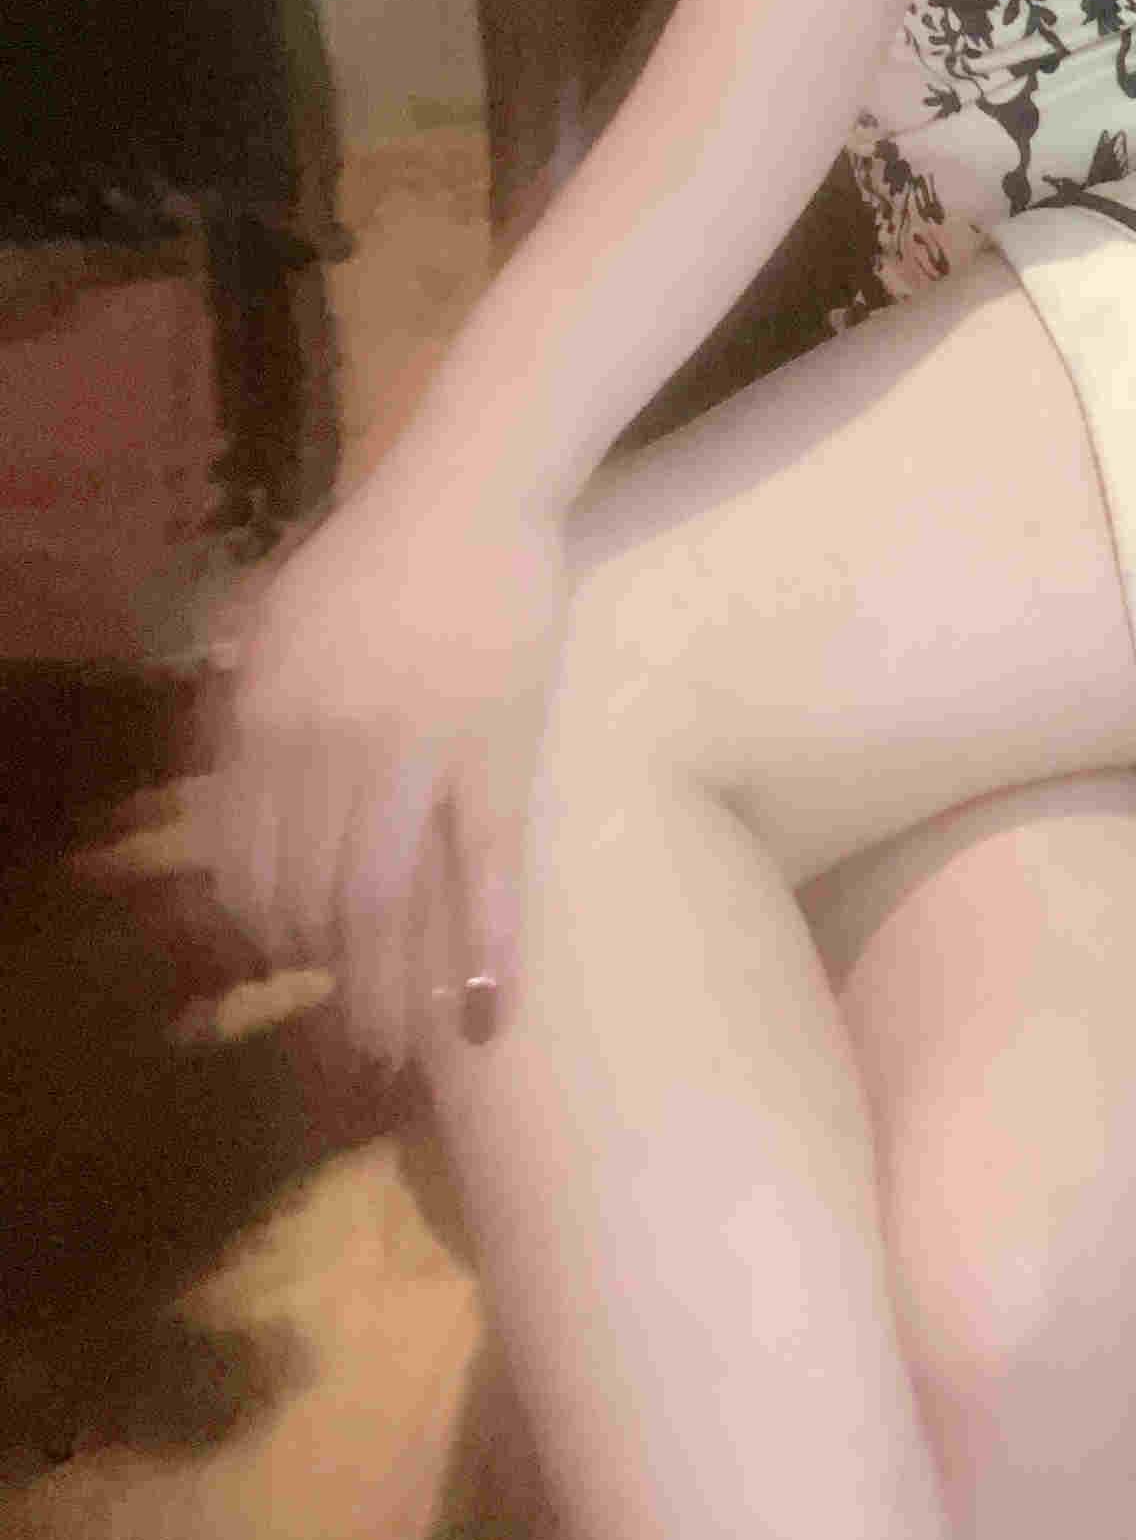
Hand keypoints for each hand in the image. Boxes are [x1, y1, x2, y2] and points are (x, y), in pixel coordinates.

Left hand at [197, 471, 570, 1079]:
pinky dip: (488, 943)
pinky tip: (490, 1008)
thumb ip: (250, 711)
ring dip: (394, 990)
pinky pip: (487, 863)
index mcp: (266, 717)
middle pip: (317, 897)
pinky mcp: (496, 747)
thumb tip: (235, 808)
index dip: (267, 929)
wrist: (474, 486)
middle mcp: (326, 745)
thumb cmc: (376, 550)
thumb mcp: (278, 627)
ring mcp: (416, 751)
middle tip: (352, 1045)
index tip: (290, 969)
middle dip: (332, 983)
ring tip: (400, 1054)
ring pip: (390, 901)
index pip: (250, 861)